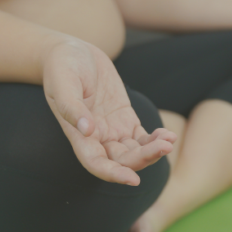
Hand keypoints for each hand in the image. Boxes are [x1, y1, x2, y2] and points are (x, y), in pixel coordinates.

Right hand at [42, 40, 175, 185]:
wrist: (72, 51)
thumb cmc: (62, 66)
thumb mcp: (63, 82)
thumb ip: (71, 107)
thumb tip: (87, 131)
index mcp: (78, 135)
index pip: (96, 163)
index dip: (113, 174)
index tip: (134, 179)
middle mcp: (96, 138)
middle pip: (122, 161)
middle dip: (144, 158)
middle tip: (164, 147)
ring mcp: (112, 130)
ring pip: (135, 152)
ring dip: (154, 151)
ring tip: (169, 139)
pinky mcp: (125, 119)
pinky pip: (143, 138)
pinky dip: (156, 140)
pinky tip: (168, 135)